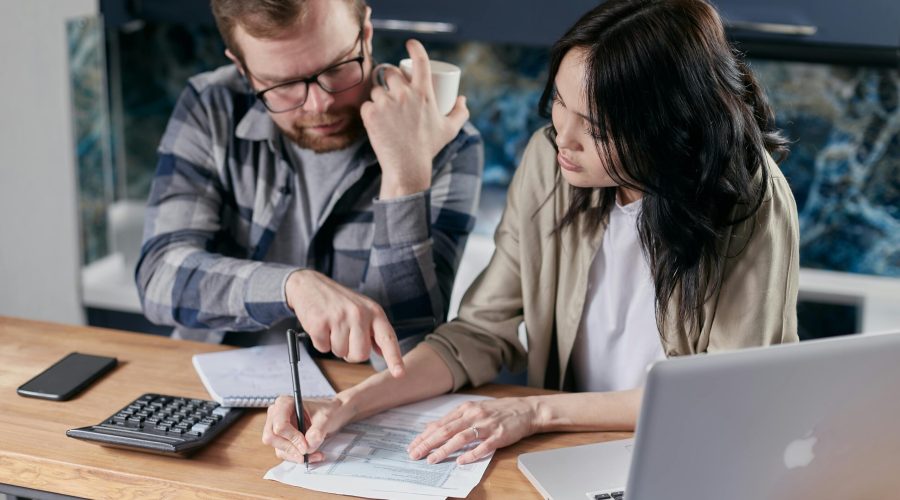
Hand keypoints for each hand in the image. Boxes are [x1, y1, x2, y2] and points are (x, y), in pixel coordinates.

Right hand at [262, 395, 355, 462]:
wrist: (332, 415)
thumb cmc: (327, 411)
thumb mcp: (326, 418)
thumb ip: (317, 431)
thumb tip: (308, 446)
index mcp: (284, 403)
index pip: (279, 425)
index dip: (292, 438)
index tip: (306, 446)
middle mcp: (276, 415)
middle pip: (271, 438)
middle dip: (291, 448)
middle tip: (308, 452)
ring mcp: (277, 428)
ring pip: (278, 448)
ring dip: (297, 456)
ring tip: (316, 454)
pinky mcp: (282, 440)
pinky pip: (285, 453)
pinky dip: (298, 457)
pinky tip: (313, 455)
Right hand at [285, 269, 404, 376]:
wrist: (310, 284)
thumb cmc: (339, 301)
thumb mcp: (363, 309)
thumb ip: (374, 331)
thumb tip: (383, 352)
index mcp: (374, 312)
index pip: (387, 338)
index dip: (394, 358)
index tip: (399, 374)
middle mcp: (359, 314)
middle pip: (361, 354)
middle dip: (351, 353)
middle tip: (344, 337)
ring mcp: (339, 317)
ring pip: (340, 353)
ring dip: (334, 346)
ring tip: (332, 327)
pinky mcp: (320, 322)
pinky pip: (323, 348)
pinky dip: (320, 342)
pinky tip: (321, 326)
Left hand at [361, 39, 469, 198]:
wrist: (407, 167)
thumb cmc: (429, 148)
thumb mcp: (450, 130)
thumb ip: (460, 113)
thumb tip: (462, 99)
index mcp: (424, 93)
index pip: (420, 61)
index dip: (415, 47)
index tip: (410, 44)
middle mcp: (404, 94)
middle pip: (391, 73)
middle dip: (390, 78)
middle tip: (392, 91)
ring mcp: (386, 103)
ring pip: (377, 90)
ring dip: (379, 96)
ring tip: (385, 110)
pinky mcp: (370, 114)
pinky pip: (367, 104)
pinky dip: (370, 111)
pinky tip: (375, 120)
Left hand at [406, 397, 539, 464]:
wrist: (526, 410)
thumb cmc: (498, 411)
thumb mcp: (474, 409)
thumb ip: (454, 418)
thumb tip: (432, 427)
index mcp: (465, 409)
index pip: (440, 424)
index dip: (424, 436)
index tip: (412, 446)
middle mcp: (473, 415)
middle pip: (446, 430)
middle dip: (428, 444)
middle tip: (415, 454)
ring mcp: (486, 425)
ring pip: (461, 438)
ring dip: (444, 449)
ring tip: (432, 459)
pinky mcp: (499, 435)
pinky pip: (483, 446)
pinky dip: (471, 454)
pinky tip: (461, 461)